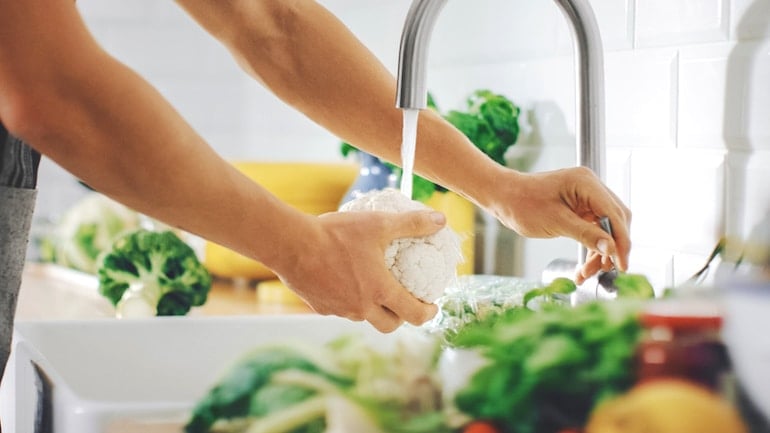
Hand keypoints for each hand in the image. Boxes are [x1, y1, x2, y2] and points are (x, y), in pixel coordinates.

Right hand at [274, 209, 445, 332]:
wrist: (291, 244)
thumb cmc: (337, 234)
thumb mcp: (379, 223)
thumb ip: (412, 223)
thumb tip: (440, 220)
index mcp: (380, 292)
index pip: (413, 315)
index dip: (428, 313)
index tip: (432, 306)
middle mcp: (361, 308)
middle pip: (389, 325)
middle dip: (402, 317)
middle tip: (405, 302)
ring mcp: (339, 310)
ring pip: (364, 317)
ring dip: (374, 309)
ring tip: (375, 288)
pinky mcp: (320, 307)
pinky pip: (341, 309)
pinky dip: (349, 300)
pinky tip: (346, 280)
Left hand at [484, 166, 631, 282]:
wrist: (503, 197)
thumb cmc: (523, 204)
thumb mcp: (556, 222)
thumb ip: (585, 235)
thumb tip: (611, 249)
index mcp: (586, 183)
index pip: (615, 214)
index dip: (621, 241)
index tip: (622, 265)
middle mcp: (591, 187)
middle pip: (615, 220)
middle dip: (612, 248)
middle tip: (605, 271)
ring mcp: (586, 197)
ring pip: (605, 228)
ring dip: (601, 251)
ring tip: (588, 273)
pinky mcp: (580, 207)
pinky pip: (594, 229)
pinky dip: (591, 247)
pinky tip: (585, 266)